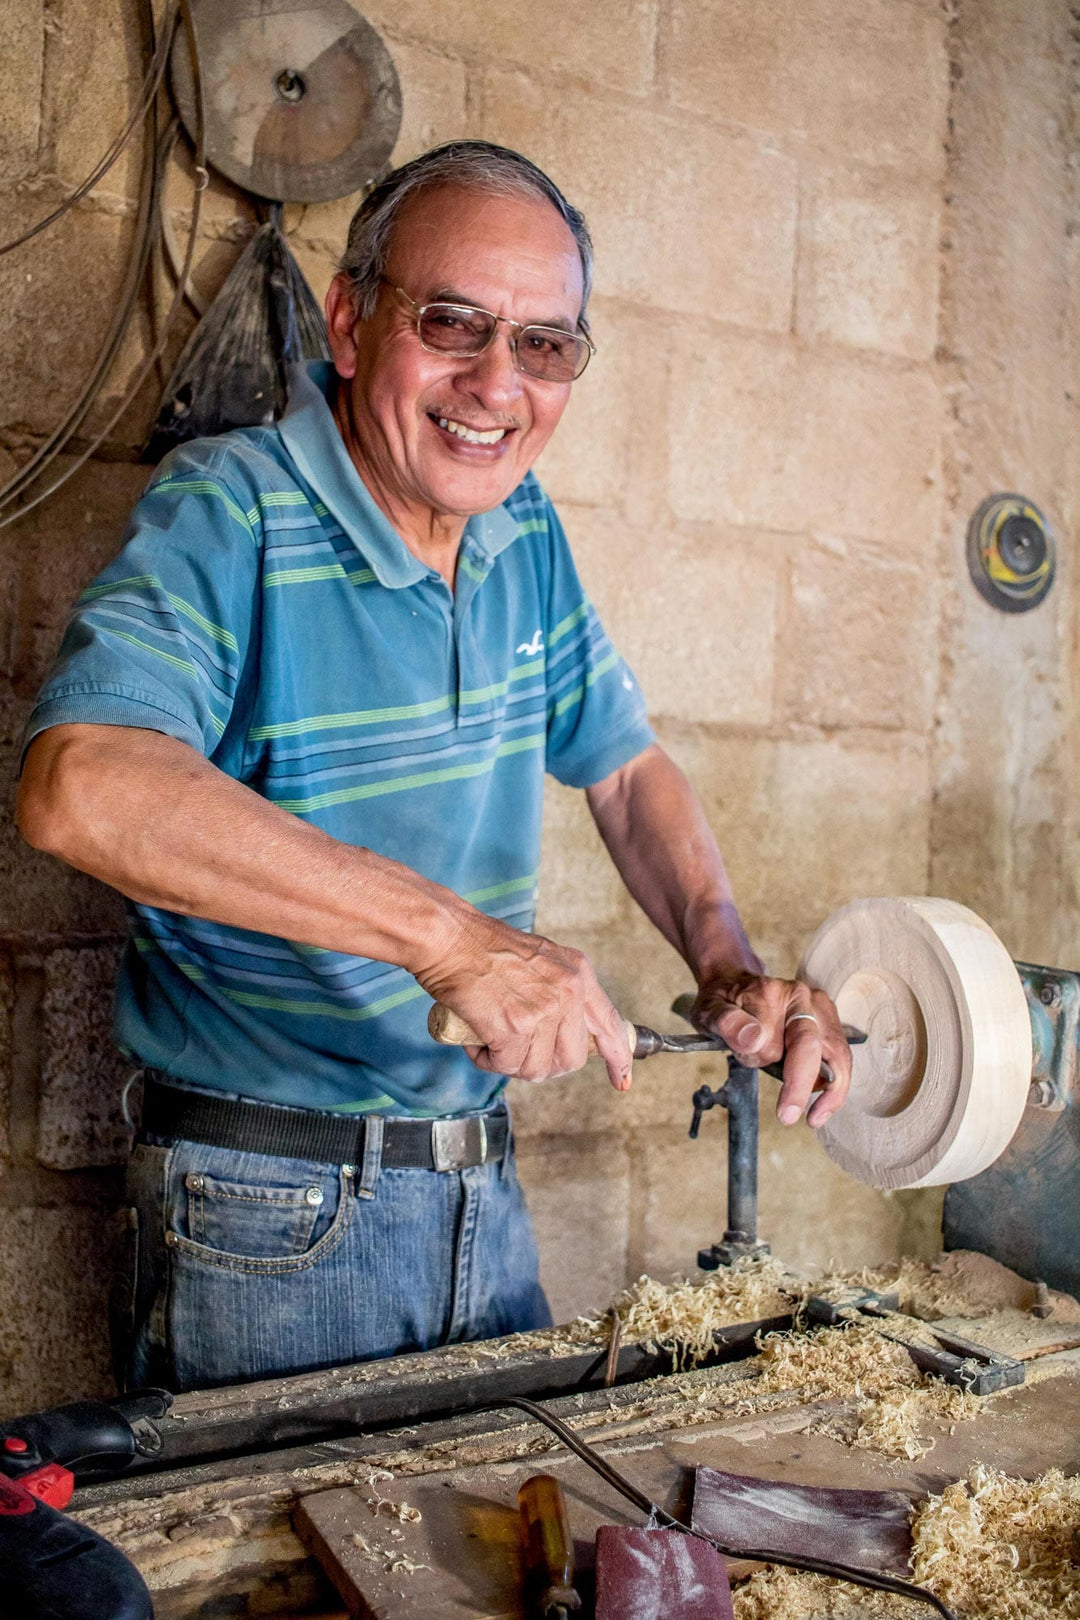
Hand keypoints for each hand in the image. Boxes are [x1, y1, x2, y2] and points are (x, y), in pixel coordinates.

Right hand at [415, 911, 632, 1089]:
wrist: (450, 938)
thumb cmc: (485, 947)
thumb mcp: (542, 960)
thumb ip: (561, 991)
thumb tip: (566, 1032)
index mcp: (579, 973)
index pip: (609, 1025)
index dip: (617, 1058)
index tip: (621, 1079)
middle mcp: (568, 992)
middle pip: (572, 1059)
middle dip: (544, 1065)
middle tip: (517, 1051)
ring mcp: (543, 1011)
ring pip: (537, 1068)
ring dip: (510, 1063)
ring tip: (491, 1038)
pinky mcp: (514, 1027)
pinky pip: (507, 1066)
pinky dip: (488, 1060)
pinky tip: (477, 1040)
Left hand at [690, 973, 850, 1127]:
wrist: (735, 986)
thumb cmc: (722, 1001)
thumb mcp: (710, 1009)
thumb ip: (728, 1022)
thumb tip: (753, 1039)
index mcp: (773, 992)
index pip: (772, 1038)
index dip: (761, 1060)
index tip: (753, 1074)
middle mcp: (803, 998)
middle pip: (814, 1044)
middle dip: (802, 1084)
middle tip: (788, 1116)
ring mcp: (820, 1010)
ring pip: (837, 1054)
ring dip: (830, 1091)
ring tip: (814, 1118)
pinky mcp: (829, 1025)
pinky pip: (840, 1059)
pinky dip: (834, 1086)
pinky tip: (821, 1107)